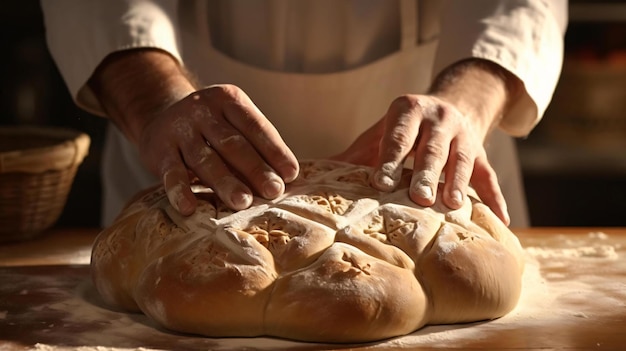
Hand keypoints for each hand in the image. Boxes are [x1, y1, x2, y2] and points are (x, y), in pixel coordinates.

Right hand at [89, 50, 298, 215]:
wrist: (160, 114)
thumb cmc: (211, 127)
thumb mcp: (232, 122)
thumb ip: (255, 144)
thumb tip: (285, 178)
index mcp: (228, 100)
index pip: (256, 126)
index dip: (274, 150)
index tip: (291, 174)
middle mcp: (203, 110)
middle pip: (233, 143)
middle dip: (255, 169)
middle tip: (273, 191)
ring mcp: (179, 129)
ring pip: (205, 159)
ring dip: (225, 182)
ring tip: (243, 202)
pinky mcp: (159, 149)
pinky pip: (171, 173)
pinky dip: (180, 191)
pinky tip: (190, 208)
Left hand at [333, 59, 518, 225]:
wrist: (450, 106)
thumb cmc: (404, 128)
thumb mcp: (380, 132)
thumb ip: (355, 154)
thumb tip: (312, 177)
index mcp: (409, 109)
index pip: (398, 136)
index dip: (390, 158)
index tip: (380, 182)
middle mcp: (440, 118)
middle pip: (432, 148)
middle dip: (426, 172)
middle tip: (419, 196)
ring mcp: (464, 136)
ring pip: (463, 159)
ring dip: (458, 182)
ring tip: (451, 206)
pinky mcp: (484, 154)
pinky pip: (490, 177)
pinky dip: (495, 200)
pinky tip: (500, 221)